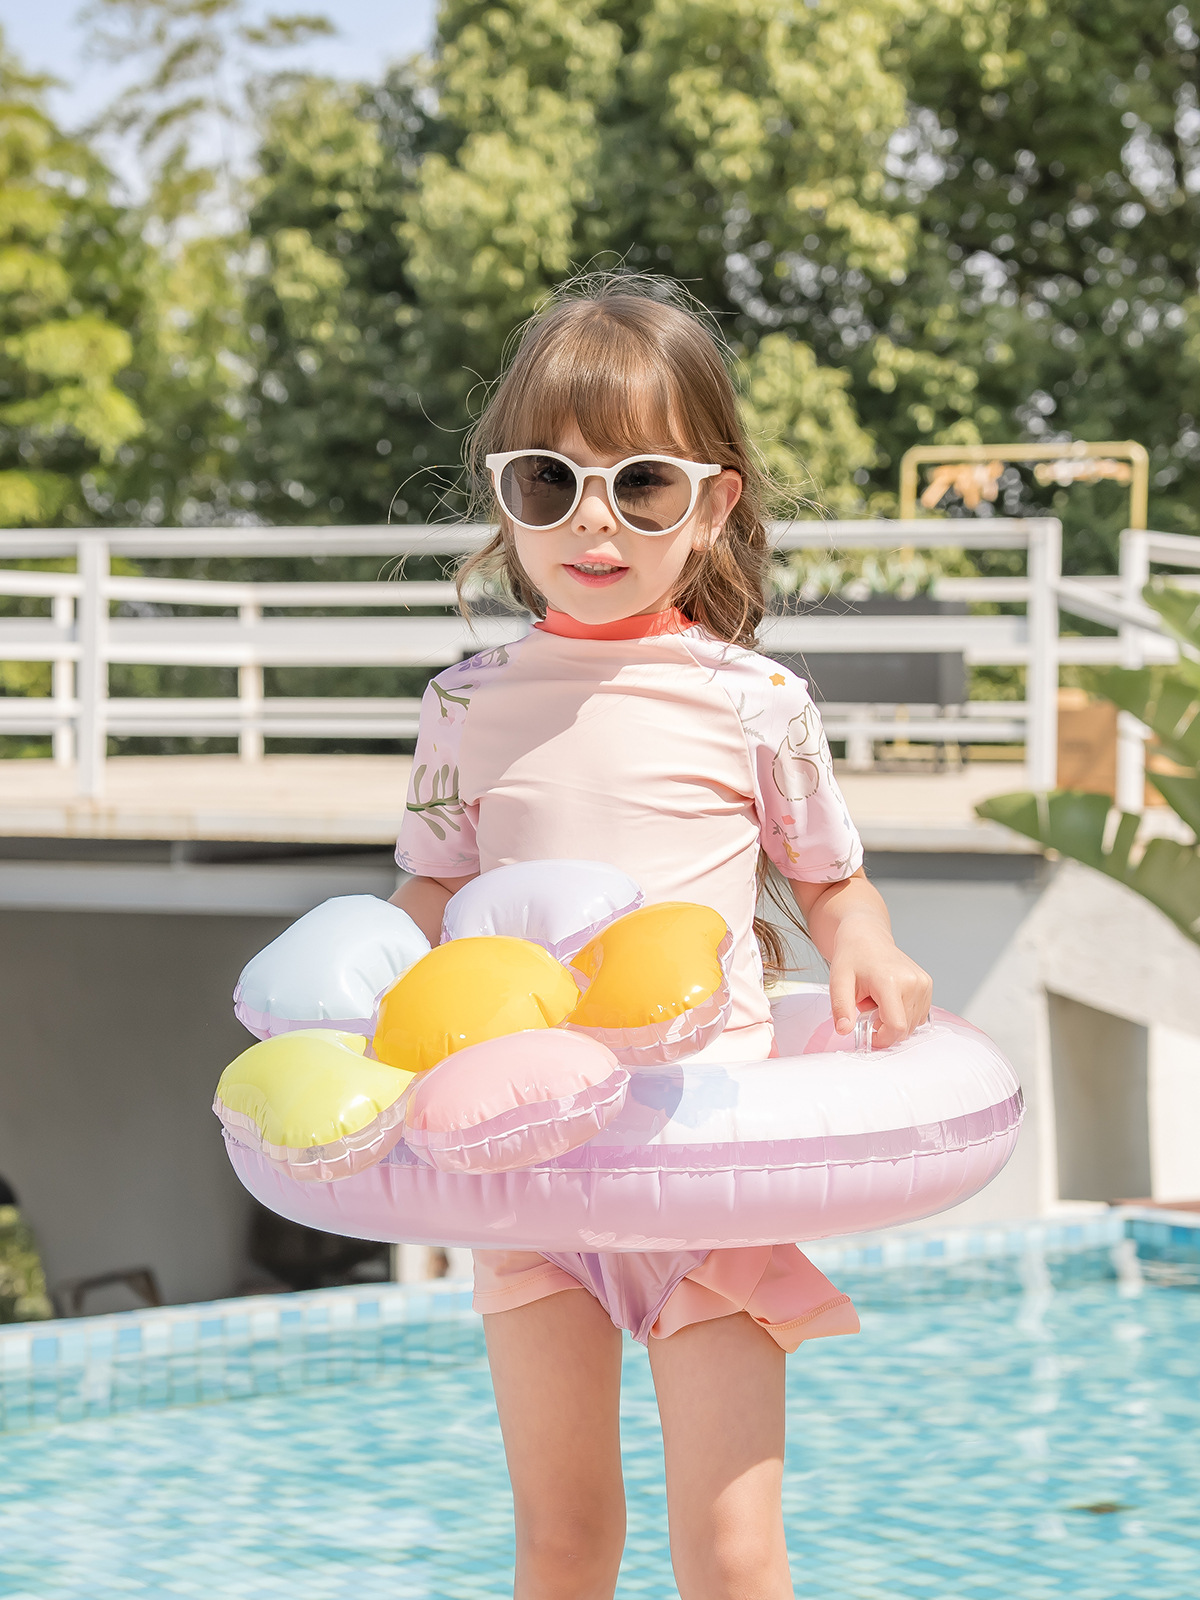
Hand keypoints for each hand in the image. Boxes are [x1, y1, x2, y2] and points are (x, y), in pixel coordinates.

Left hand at [827, 918, 931, 1048]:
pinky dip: (904, 1015)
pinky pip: (919, 1015)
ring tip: (878, 1001)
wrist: (866, 937)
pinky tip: (890, 999)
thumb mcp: (838, 981)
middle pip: (905, 1028)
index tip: (869, 1034)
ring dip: (894, 1021)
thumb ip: (841, 1007)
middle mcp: (913, 982)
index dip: (882, 1039)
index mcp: (890, 981)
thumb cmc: (852, 957)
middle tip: (869, 1009)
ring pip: (913, 1024)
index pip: (896, 1026)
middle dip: (885, 1027)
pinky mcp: (927, 984)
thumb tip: (844, 1030)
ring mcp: (923, 983)